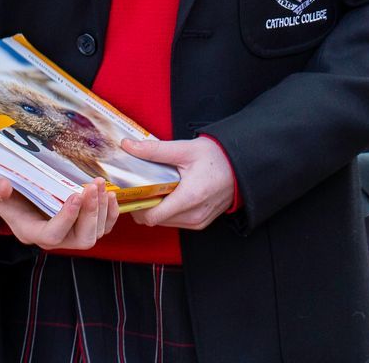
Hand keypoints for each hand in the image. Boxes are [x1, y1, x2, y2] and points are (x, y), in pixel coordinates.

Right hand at [0, 175, 118, 250]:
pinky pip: (103, 227)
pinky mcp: (81, 224)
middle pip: (81, 239)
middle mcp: (53, 237)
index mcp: (30, 230)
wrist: (12, 189)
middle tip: (92, 187)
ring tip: (100, 185)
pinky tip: (110, 194)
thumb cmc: (2, 188)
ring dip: (102, 210)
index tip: (75, 196)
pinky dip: (111, 213)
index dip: (66, 218)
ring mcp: (70, 232)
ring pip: (96, 233)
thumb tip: (3, 186)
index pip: (52, 235)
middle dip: (91, 214)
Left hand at [121, 137, 236, 230]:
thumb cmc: (216, 157)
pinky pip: (175, 222)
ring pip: (164, 223)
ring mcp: (199, 221)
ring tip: (152, 189)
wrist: (240, 166)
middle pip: (155, 220)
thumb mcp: (184, 149)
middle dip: (143, 206)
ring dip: (155, 209)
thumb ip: (154, 150)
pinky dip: (167, 211)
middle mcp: (194, 214)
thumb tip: (128, 146)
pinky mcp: (201, 222)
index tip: (130, 192)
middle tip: (137, 187)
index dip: (136, 206)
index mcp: (190, 197)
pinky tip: (166, 194)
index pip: (152, 216)